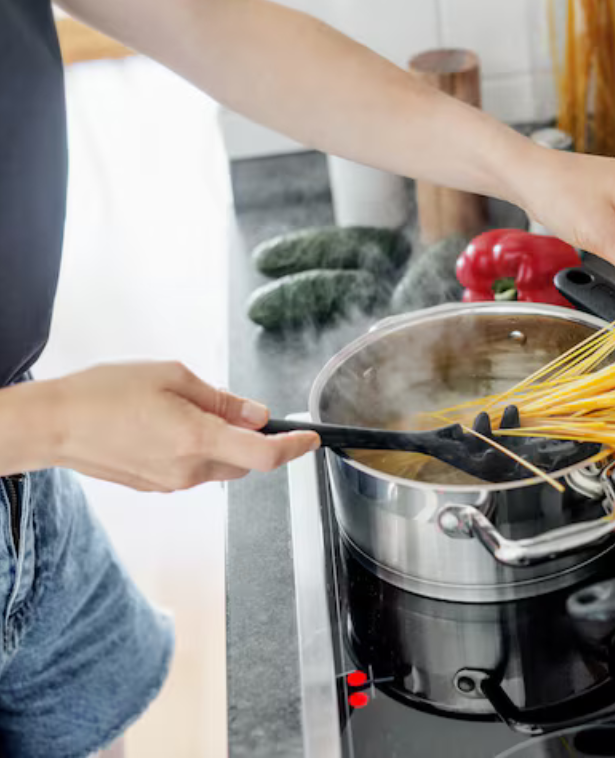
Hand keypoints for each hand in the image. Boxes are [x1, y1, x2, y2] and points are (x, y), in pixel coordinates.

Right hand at [46, 362, 318, 491]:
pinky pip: (194, 470)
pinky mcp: (157, 487)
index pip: (265, 455)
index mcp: (197, 440)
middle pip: (245, 461)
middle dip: (251, 438)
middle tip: (232, 408)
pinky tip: (168, 427)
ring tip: (184, 411)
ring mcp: (172, 483)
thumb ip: (221, 400)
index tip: (311, 439)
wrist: (52, 425)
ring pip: (220, 466)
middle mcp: (189, 470)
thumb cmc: (105, 393)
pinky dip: (197, 450)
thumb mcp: (172, 377)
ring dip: (221, 443)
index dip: (295, 448)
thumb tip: (256, 413)